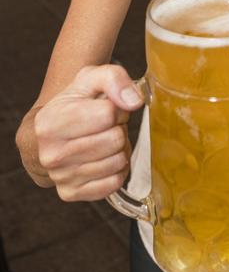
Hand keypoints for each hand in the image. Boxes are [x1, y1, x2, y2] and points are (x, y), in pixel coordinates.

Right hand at [34, 64, 143, 201]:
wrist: (52, 132)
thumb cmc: (75, 103)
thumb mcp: (91, 78)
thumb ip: (114, 79)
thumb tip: (133, 101)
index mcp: (51, 122)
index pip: (108, 114)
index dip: (117, 108)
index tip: (107, 108)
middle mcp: (51, 154)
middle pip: (115, 139)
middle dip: (119, 128)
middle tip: (108, 126)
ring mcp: (60, 177)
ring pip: (117, 162)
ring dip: (120, 149)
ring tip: (106, 139)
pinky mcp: (71, 193)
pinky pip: (114, 183)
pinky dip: (117, 169)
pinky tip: (105, 157)